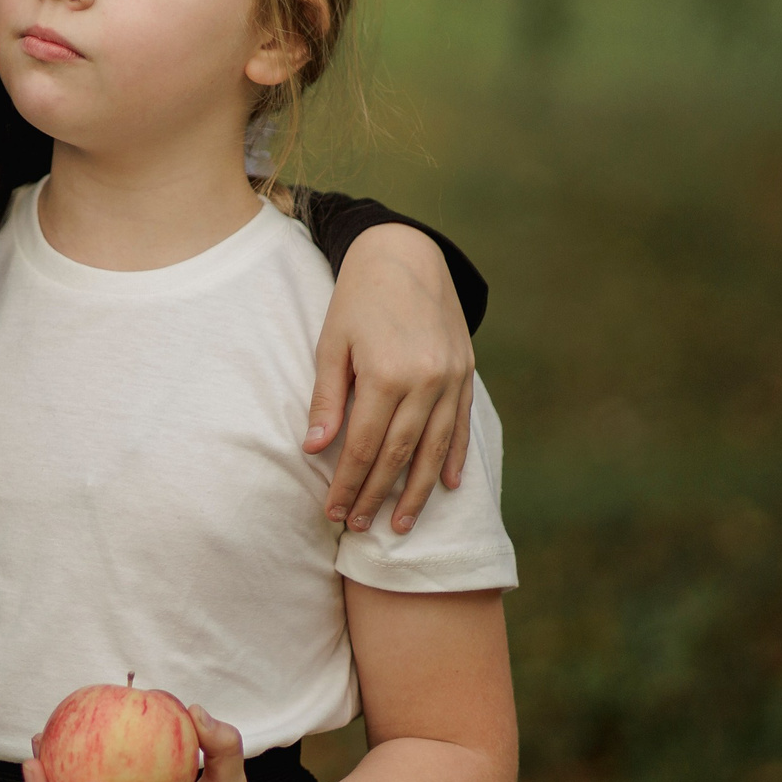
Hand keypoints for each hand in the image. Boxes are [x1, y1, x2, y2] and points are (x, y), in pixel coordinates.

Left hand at [308, 224, 473, 535]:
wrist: (405, 255)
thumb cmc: (358, 299)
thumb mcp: (332, 343)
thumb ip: (327, 398)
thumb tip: (315, 449)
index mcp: (387, 373)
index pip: (364, 444)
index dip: (348, 482)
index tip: (335, 511)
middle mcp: (425, 380)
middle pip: (400, 454)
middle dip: (378, 494)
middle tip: (360, 526)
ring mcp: (451, 378)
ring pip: (435, 448)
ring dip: (419, 491)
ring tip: (400, 524)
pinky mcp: (466, 372)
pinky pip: (462, 426)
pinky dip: (455, 459)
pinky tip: (449, 487)